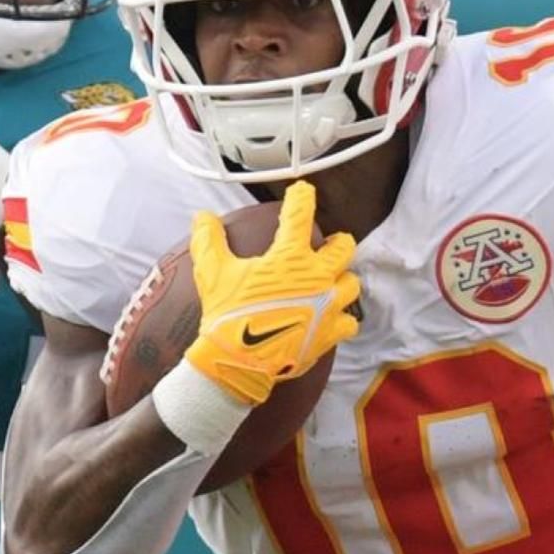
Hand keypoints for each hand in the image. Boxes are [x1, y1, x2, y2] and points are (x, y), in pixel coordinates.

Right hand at [183, 181, 360, 404]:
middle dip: (339, 242)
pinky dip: (343, 318)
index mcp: (290, 258)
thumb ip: (209, 241)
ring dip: (342, 280)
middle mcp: (317, 278)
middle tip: (331, 243)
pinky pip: (349, 322)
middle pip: (344, 248)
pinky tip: (332, 318)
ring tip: (332, 282)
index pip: (301, 214)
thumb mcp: (213, 273)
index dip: (302, 197)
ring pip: (351, 284)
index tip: (302, 191)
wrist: (239, 362)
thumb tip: (202, 216)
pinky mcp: (330, 334)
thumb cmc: (227, 315)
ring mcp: (328, 307)